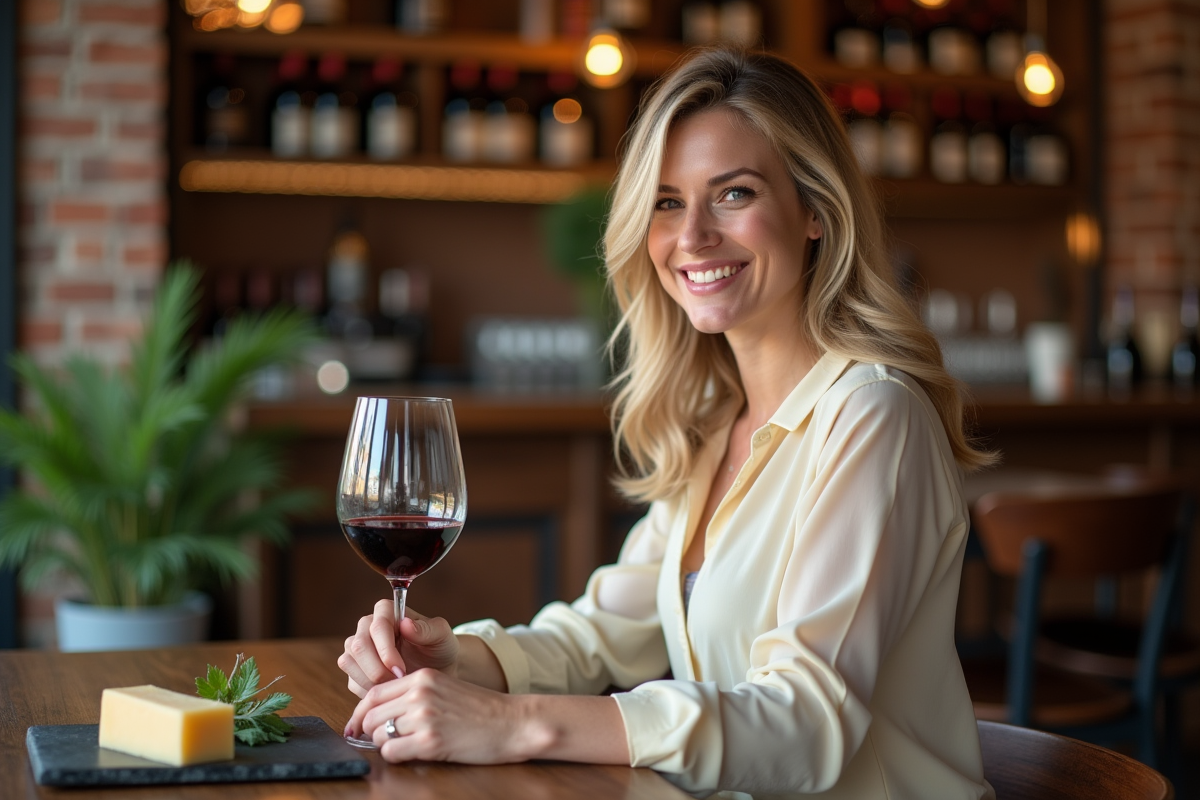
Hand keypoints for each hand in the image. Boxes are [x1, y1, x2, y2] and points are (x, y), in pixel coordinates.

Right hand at [338, 598, 459, 697]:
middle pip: (358, 646)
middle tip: (398, 683)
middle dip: (377, 670)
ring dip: (371, 681)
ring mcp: (357, 648)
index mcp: (386, 611)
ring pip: (349, 662)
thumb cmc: (439, 647)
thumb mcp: (442, 636)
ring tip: (396, 688)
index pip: (377, 627)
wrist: (436, 669)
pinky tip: (389, 692)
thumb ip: (427, 629)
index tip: (400, 670)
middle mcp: (366, 626)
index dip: (385, 650)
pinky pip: (351, 681)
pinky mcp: (355, 669)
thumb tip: (405, 624)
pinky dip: (368, 691)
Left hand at [348, 669, 539, 763]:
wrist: (512, 722)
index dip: (360, 713)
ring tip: (404, 745)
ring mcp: (424, 717)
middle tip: (380, 741)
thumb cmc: (481, 709)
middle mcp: (419, 694)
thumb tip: (380, 713)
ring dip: (385, 745)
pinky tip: (413, 753)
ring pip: (378, 735)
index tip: (356, 726)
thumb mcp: (446, 688)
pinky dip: (396, 756)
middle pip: (370, 716)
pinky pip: (392, 752)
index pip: (373, 694)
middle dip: (370, 732)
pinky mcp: (431, 741)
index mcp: (422, 677)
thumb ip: (415, 694)